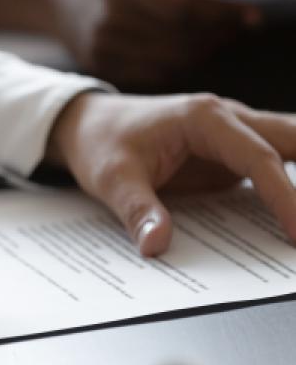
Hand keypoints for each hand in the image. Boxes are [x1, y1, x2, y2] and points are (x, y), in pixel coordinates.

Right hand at [0, 0, 261, 86]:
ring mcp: (102, 48)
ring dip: (196, 56)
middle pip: (178, 42)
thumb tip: (221, 5)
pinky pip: (149, 75)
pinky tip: (180, 52)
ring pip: (167, 65)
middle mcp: (110, 20)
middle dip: (213, 38)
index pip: (183, 9)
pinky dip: (172, 67)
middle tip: (232, 30)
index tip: (248, 15)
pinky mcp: (99, 66)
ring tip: (209, 41)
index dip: (220, 15)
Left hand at [47, 92, 295, 255]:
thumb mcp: (111, 178)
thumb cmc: (101, 142)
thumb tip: (157, 246)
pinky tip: (292, 215)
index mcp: (203, 119)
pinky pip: (270, 166)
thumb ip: (137, 210)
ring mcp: (231, 135)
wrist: (89, 124)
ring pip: (288, 146)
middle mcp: (226, 119)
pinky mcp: (227, 154)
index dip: (284, 196)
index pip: (258, 158)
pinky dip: (288, 183)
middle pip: (290, 141)